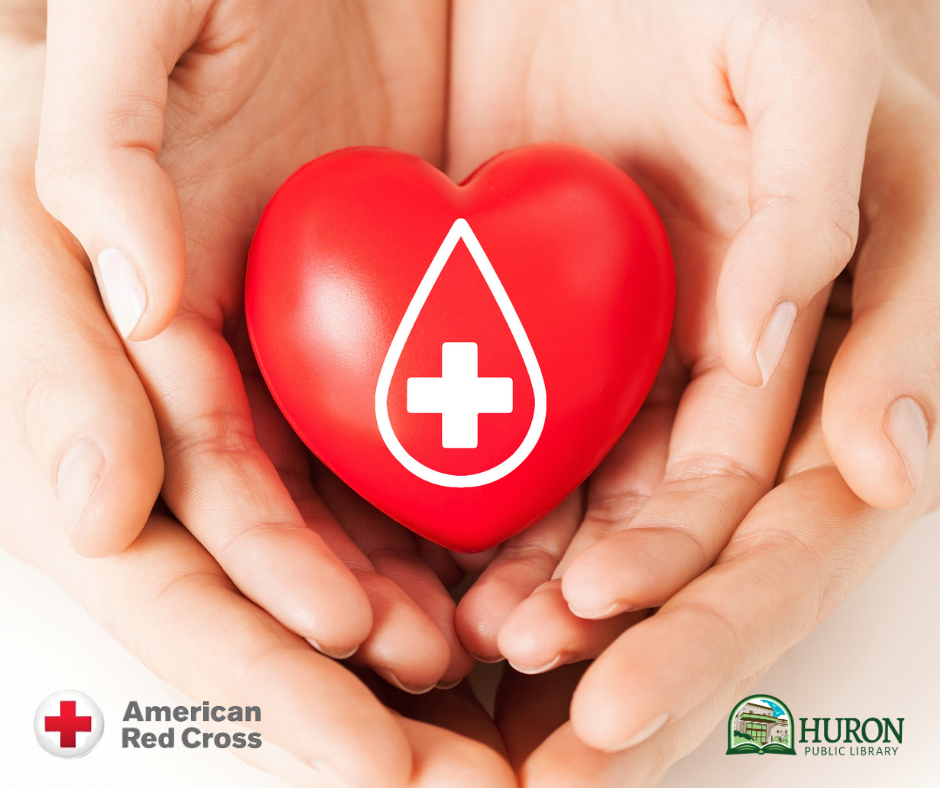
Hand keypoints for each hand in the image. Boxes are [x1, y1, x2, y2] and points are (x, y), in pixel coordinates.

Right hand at [11, 2, 473, 689]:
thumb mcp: (109, 51)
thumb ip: (85, 176)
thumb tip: (122, 365)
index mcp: (123, 343)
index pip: (175, 510)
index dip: (256, 597)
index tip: (350, 658)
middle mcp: (208, 378)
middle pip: (261, 559)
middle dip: (336, 661)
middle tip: (429, 745)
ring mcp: (290, 369)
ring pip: (338, 526)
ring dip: (403, 607)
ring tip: (477, 662)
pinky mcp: (372, 335)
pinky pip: (407, 450)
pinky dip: (453, 520)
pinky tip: (505, 566)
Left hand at [494, 58, 939, 783]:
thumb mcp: (825, 87)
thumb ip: (842, 247)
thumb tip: (861, 440)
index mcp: (818, 345)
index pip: (770, 525)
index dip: (700, 616)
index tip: (612, 676)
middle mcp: (725, 372)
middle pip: (680, 550)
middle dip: (617, 643)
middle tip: (537, 717)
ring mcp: (632, 355)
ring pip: (591, 508)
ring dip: (538, 592)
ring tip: (470, 647)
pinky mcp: (546, 319)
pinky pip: (512, 433)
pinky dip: (477, 505)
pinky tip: (433, 560)